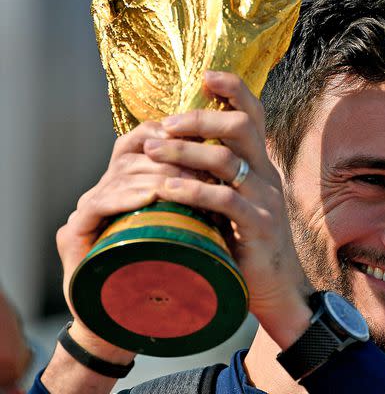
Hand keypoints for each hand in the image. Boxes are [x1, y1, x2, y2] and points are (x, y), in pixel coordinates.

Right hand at [47, 120, 181, 387]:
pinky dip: (125, 197)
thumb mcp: (189, 228)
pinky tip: (149, 197)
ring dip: (155, 176)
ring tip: (185, 182)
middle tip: (202, 167)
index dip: (171, 136)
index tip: (204, 142)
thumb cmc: (167, 274)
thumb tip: (234, 170)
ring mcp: (87, 210)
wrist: (131, 324)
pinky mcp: (74, 232)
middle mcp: (105, 190)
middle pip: (133, 154)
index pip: (143, 142)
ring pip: (118, 175)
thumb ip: (199, 199)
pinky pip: (98, 203)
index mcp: (129, 184)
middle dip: (171, 157)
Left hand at [144, 71, 311, 347]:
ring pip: (227, 160)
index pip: (253, 114)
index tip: (205, 77)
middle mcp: (267, 175)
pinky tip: (165, 189)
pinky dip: (191, 190)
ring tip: (151, 151)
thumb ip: (216, 175)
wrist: (275, 288)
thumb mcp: (234, 200)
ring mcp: (265, 200)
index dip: (233, 90)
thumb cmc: (244, 242)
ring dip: (185, 151)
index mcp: (260, 164)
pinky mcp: (258, 226)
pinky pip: (224, 200)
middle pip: (241, 127)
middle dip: (199, 119)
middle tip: (164, 125)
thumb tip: (176, 145)